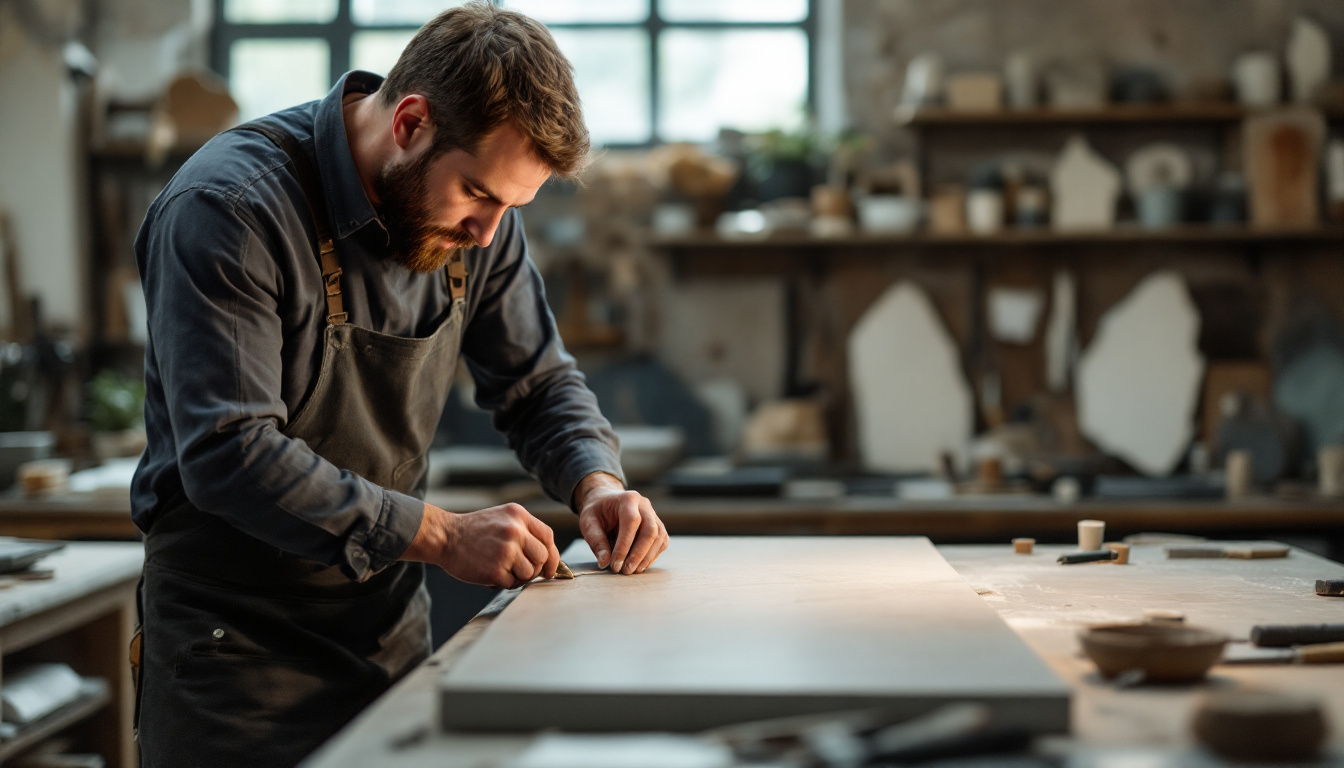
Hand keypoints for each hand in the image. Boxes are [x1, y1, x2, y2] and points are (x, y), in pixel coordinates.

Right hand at [401, 502, 559, 587]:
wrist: (445, 536)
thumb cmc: (474, 531)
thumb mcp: (501, 518)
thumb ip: (524, 531)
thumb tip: (547, 556)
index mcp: (518, 515)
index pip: (548, 537)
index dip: (552, 555)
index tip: (549, 567)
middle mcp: (515, 531)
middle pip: (542, 557)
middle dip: (535, 568)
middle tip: (521, 570)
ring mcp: (506, 551)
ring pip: (529, 573)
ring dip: (518, 576)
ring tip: (502, 569)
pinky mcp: (495, 570)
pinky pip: (513, 583)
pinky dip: (505, 583)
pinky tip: (493, 574)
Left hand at [574, 472, 668, 574]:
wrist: (606, 502)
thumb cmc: (597, 512)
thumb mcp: (589, 522)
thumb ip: (596, 541)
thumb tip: (604, 562)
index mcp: (627, 499)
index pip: (631, 522)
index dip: (624, 545)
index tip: (615, 564)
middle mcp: (644, 504)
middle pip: (650, 530)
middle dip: (638, 554)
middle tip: (625, 571)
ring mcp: (653, 514)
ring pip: (659, 537)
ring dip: (646, 558)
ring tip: (632, 571)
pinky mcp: (658, 526)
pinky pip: (662, 542)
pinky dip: (652, 556)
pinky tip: (640, 565)